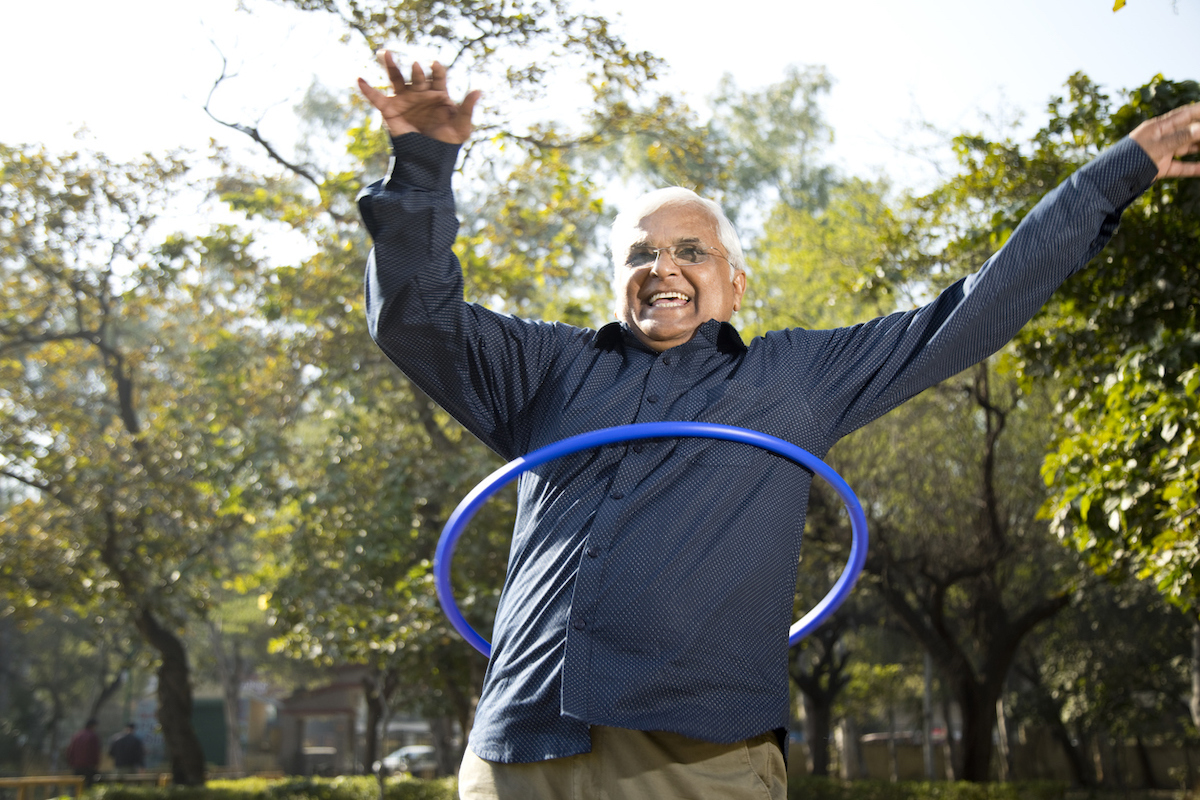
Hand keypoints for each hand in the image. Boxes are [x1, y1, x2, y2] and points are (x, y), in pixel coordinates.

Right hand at [357, 51, 481, 143]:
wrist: (430, 160)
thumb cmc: (449, 141)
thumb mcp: (462, 126)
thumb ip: (468, 108)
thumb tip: (479, 91)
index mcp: (437, 93)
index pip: (437, 77)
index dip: (436, 71)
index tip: (435, 65)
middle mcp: (419, 93)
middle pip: (415, 76)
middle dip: (416, 72)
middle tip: (416, 66)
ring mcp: (404, 100)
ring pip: (395, 79)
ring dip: (390, 66)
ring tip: (386, 53)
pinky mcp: (390, 110)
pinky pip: (376, 98)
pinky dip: (367, 90)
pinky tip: (359, 79)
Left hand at [1129, 102, 1199, 179]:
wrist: (1112, 179)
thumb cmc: (1130, 158)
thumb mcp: (1157, 146)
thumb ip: (1180, 137)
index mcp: (1159, 127)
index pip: (1185, 114)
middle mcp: (1163, 137)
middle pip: (1190, 131)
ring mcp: (1163, 152)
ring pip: (1189, 148)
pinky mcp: (1161, 167)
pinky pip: (1183, 167)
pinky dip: (1195, 168)